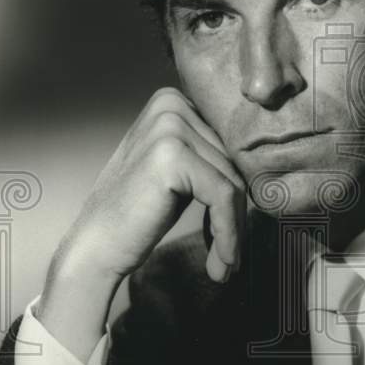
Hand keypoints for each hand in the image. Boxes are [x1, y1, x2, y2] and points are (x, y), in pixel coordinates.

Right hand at [37, 88, 245, 359]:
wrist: (96, 245)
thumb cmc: (140, 213)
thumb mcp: (181, 171)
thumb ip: (212, 156)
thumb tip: (267, 165)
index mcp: (174, 100)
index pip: (230, 146)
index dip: (240, 190)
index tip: (239, 231)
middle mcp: (171, 104)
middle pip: (234, 162)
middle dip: (238, 213)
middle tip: (230, 256)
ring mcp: (170, 126)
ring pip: (234, 182)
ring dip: (234, 231)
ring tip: (224, 264)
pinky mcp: (173, 156)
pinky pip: (224, 197)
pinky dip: (228, 234)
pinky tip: (221, 264)